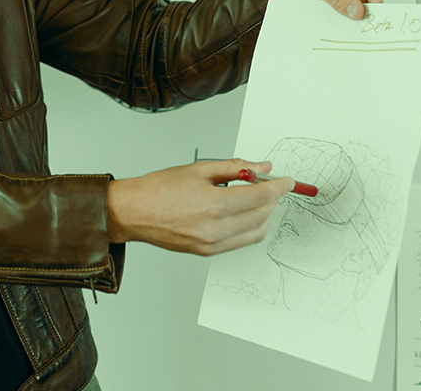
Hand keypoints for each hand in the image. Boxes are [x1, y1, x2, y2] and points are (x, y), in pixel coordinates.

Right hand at [106, 159, 292, 255]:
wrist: (133, 212)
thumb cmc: (158, 189)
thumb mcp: (199, 168)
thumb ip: (236, 168)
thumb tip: (262, 168)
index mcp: (214, 204)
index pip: (262, 196)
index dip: (279, 187)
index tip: (287, 180)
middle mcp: (216, 228)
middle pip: (262, 215)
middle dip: (272, 198)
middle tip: (270, 184)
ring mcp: (212, 244)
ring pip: (256, 232)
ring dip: (263, 215)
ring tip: (256, 198)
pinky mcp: (207, 252)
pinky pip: (240, 242)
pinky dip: (249, 227)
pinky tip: (242, 212)